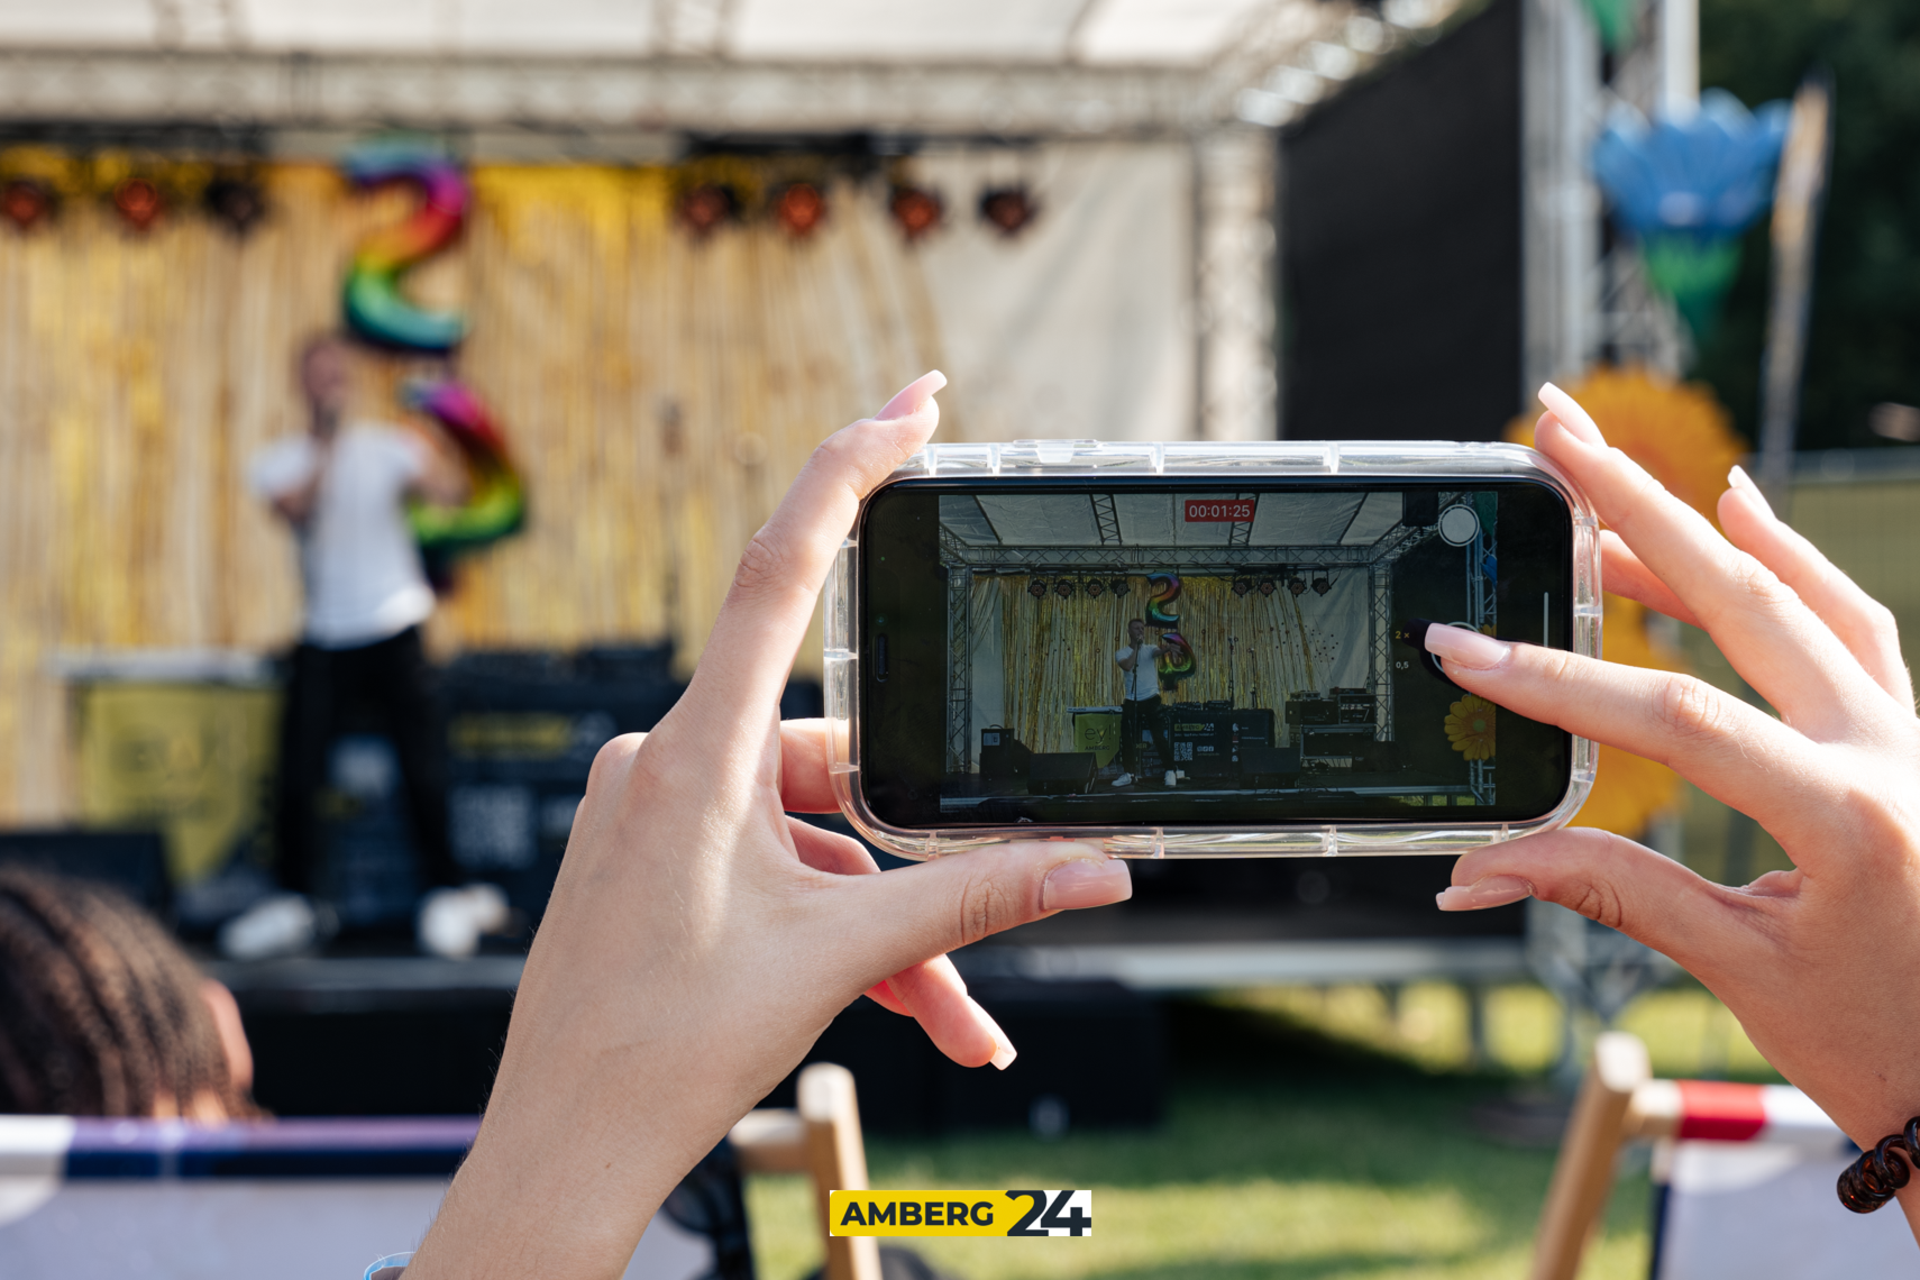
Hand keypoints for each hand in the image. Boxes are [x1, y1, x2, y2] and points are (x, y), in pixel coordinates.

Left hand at [408, 372, 1132, 1279]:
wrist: (562, 1151)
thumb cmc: (660, 1052)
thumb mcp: (840, 959)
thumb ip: (976, 901)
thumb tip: (1096, 868)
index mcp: (695, 750)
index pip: (782, 569)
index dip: (852, 468)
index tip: (912, 402)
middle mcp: (670, 759)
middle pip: (841, 767)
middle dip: (920, 863)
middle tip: (974, 962)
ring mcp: (659, 810)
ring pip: (818, 838)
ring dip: (887, 924)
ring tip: (948, 1020)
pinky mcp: (659, 856)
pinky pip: (775, 866)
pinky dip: (837, 929)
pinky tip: (897, 1011)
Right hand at [1427, 383, 1919, 1236]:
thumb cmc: (1883, 1047)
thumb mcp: (1740, 970)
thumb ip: (1610, 894)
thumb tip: (1478, 870)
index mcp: (1849, 816)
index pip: (1675, 718)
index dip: (1555, 681)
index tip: (1464, 650)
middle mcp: (1894, 752)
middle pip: (1746, 596)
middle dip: (1636, 509)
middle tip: (1556, 437)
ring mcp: (1914, 735)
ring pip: (1808, 593)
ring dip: (1704, 527)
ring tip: (1616, 473)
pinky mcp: (1913, 736)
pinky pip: (1858, 620)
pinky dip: (1796, 562)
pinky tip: (1746, 514)